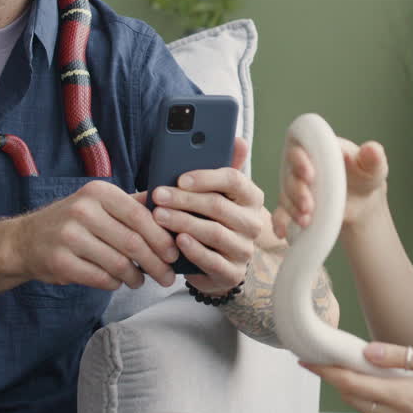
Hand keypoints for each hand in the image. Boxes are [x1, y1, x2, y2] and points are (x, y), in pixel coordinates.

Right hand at [8, 179, 179, 290]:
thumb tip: (171, 205)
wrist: (25, 240)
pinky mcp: (60, 262)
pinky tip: (118, 282)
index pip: (140, 216)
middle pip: (132, 242)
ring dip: (136, 277)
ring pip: (118, 263)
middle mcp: (83, 211)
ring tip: (141, 280)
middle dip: (156, 263)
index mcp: (99, 193)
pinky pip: (100, 278)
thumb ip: (133, 203)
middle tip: (167, 277)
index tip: (174, 254)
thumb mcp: (99, 203)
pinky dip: (115, 283)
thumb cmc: (72, 221)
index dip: (161, 238)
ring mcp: (69, 236)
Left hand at [151, 137, 263, 294]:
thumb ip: (221, 165)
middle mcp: (254, 223)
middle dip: (184, 200)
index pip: (234, 180)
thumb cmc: (212, 218)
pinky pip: (213, 261)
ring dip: (183, 222)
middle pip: (219, 206)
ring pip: (214, 233)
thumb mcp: (216, 192)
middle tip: (158, 195)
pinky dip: (193, 250)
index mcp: (251, 197)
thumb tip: (237, 138)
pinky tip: (177, 240)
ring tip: (159, 216)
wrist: (217, 262)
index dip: (206, 178)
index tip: (180, 177)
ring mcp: (245, 250)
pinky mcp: (233, 273)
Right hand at [273, 136, 388, 239]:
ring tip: (307, 221)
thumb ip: (374, 157)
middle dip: (297, 191)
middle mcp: (302, 165)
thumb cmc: (365, 175)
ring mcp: (297, 186)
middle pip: (290, 174)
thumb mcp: (374, 167)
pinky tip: (282, 232)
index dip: (300, 160)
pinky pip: (281, 213)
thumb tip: (372, 150)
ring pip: (286, 195)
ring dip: (293, 209)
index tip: (310, 174)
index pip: (300, 147)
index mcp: (318, 149)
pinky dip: (279, 222)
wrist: (362, 200)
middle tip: (309, 205)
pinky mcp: (295, 205)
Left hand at [302, 342, 412, 412]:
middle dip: (333, 379)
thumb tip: (367, 351)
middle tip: (318, 360)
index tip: (306, 359)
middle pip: (353, 398)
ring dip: (350, 389)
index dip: (326, 370)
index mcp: (403, 397)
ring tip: (341, 368)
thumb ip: (400, 357)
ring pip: (365, 408)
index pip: (352, 382)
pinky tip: (373, 385)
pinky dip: (369, 398)